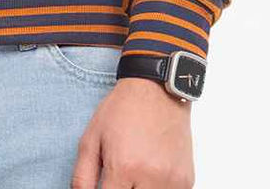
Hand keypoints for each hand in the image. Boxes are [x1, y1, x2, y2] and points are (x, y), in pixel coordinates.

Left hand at [71, 77, 193, 188]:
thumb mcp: (91, 139)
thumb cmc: (121, 111)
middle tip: (120, 178)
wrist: (156, 90)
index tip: (106, 186)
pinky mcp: (186, 181)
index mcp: (123, 168)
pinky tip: (151, 175)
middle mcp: (150, 178)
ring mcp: (172, 181)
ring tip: (135, 174)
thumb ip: (83, 176)